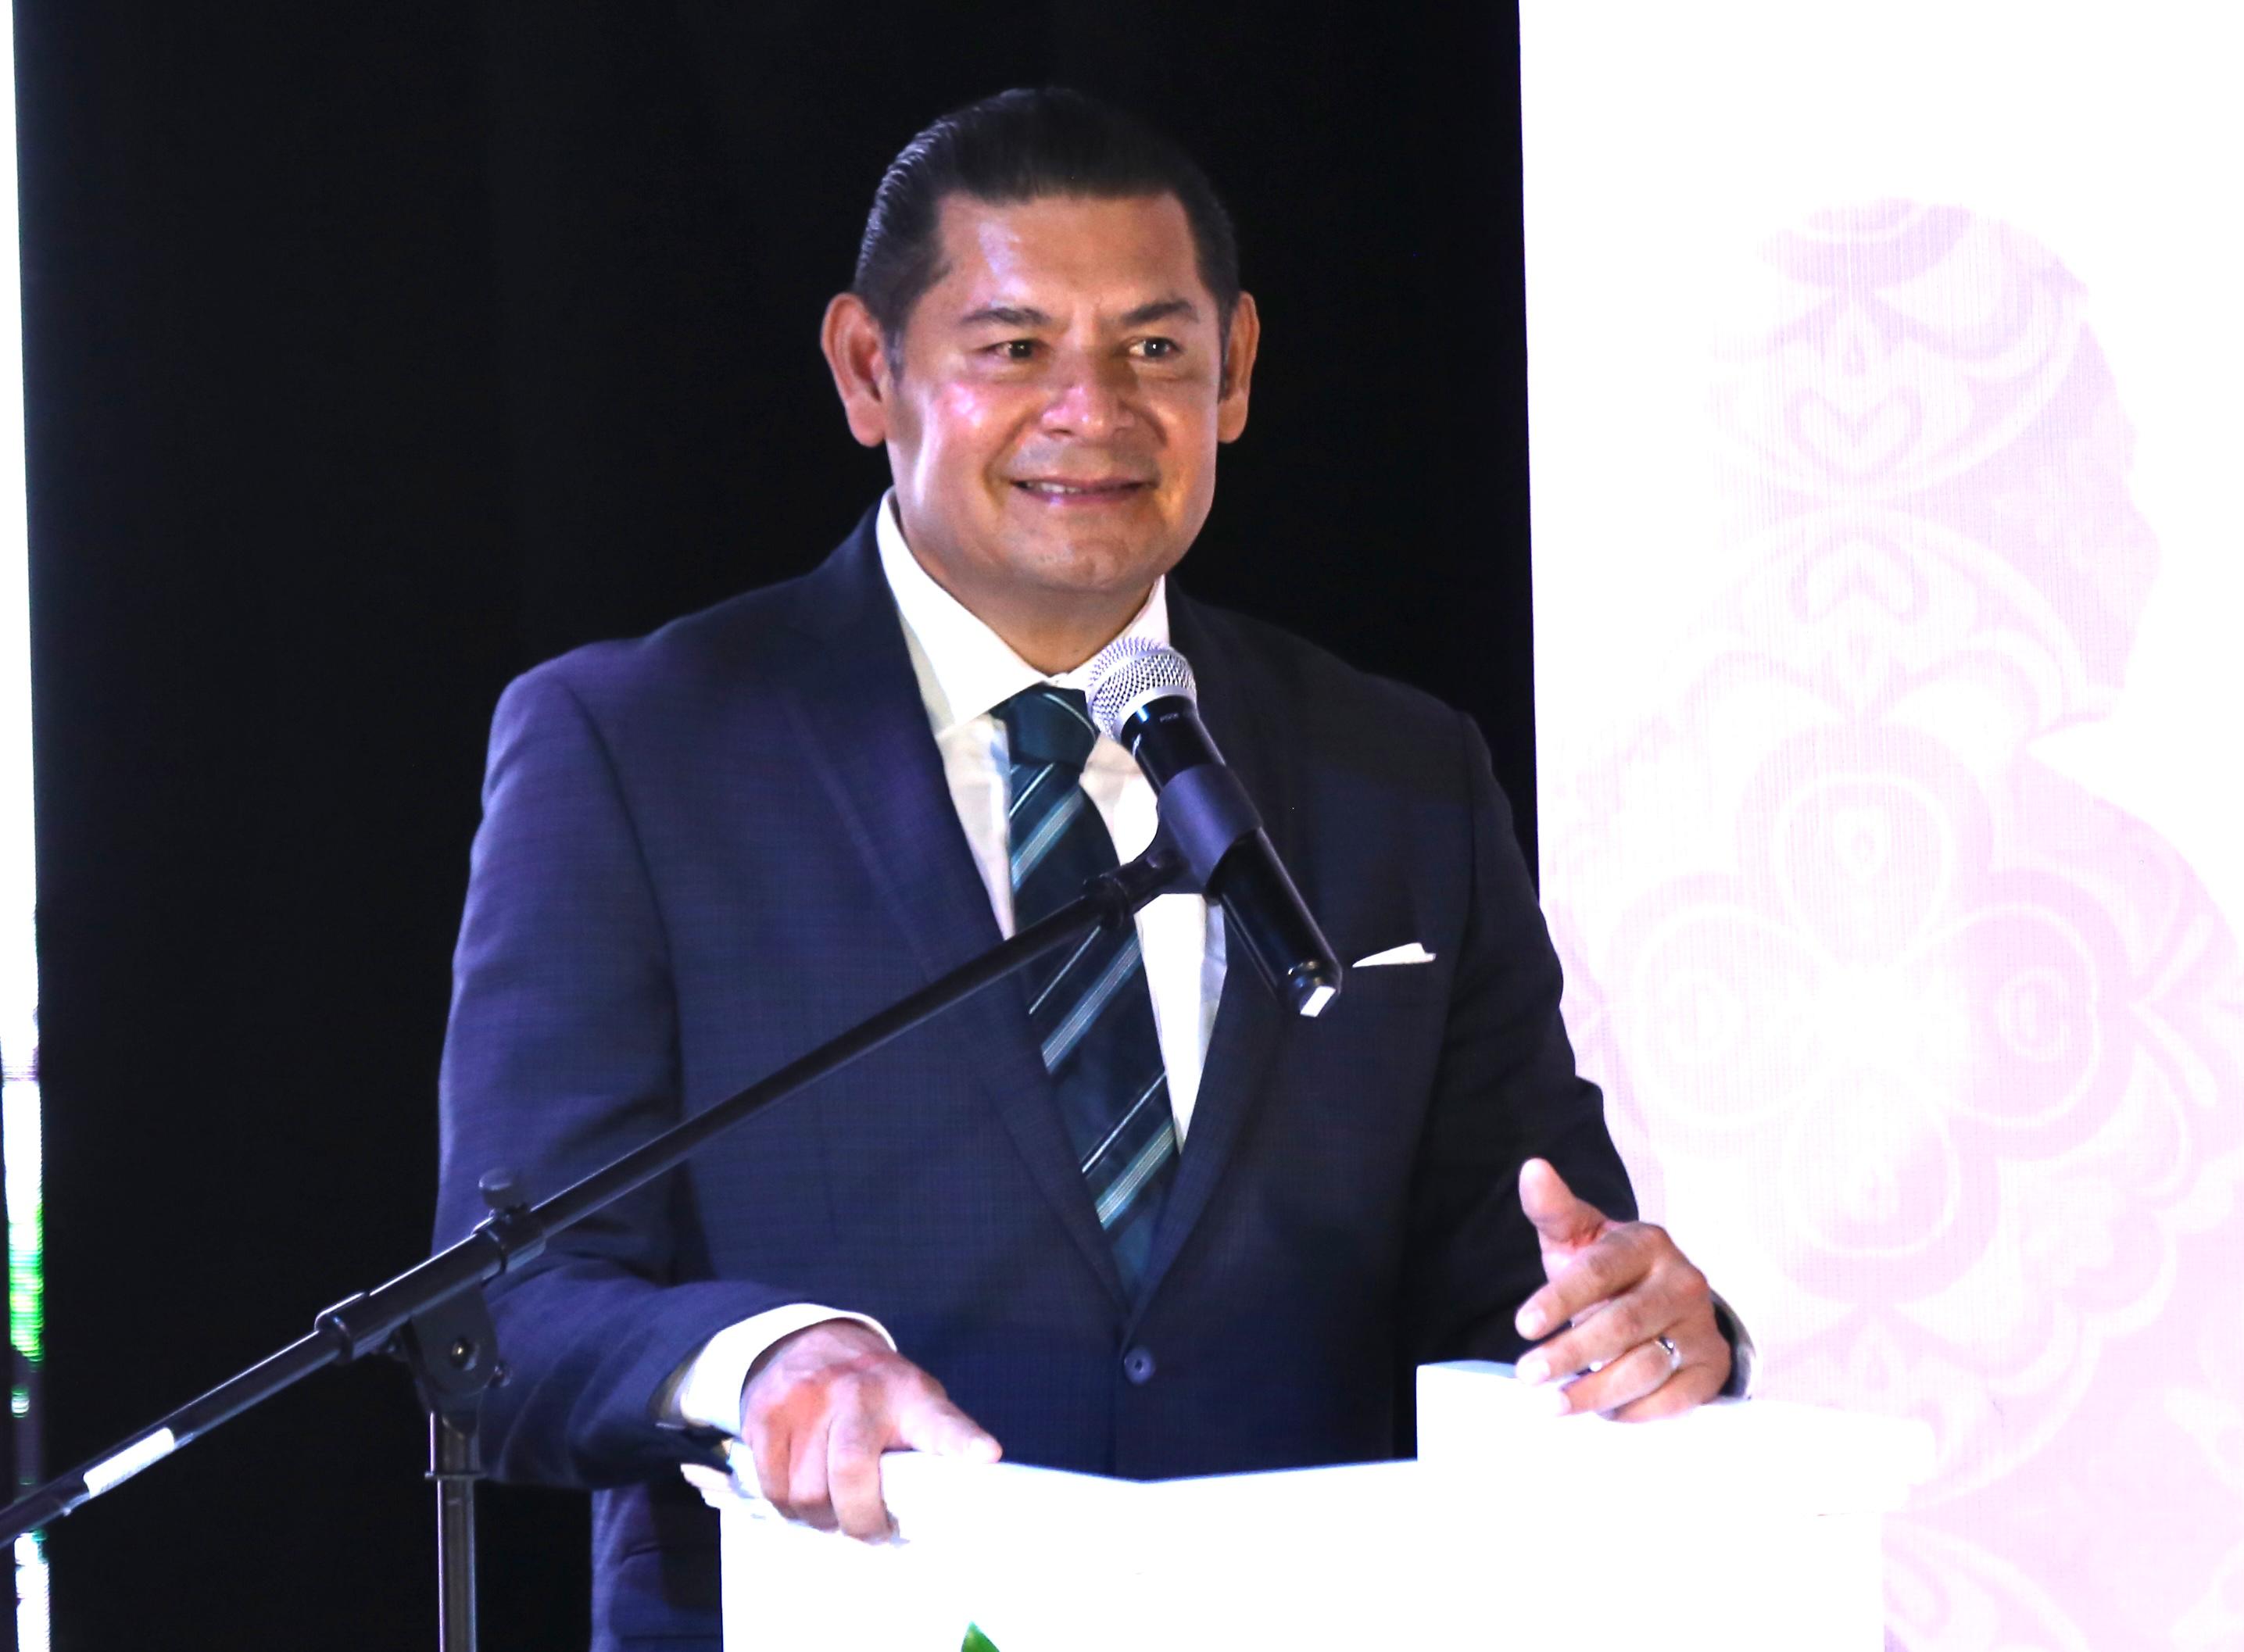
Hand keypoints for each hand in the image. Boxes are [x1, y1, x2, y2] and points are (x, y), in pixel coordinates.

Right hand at [739, 1319, 1001, 1539]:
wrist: (813, 1342)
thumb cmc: (875, 1394)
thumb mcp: (912, 1406)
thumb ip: (924, 1452)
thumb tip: (933, 1522)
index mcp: (910, 1397)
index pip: (942, 1423)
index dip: (963, 1442)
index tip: (985, 1455)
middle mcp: (860, 1393)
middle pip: (852, 1477)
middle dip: (860, 1522)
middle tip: (869, 1531)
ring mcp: (809, 1398)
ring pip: (808, 1494)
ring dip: (821, 1518)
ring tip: (833, 1508)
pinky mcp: (769, 1412)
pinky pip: (774, 1487)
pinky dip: (788, 1505)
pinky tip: (802, 1492)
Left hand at [1510, 1158, 1729, 1419]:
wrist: (1668, 1299)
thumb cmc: (1609, 1269)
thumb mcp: (1580, 1236)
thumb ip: (1553, 1210)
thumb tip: (1532, 1168)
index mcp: (1646, 1242)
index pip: (1599, 1272)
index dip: (1559, 1299)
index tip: (1522, 1326)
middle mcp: (1682, 1281)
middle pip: (1622, 1325)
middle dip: (1570, 1353)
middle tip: (1528, 1376)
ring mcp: (1700, 1325)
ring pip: (1647, 1367)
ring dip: (1596, 1391)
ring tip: (1555, 1404)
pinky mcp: (1711, 1365)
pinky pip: (1673, 1398)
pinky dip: (1634, 1411)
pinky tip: (1604, 1412)